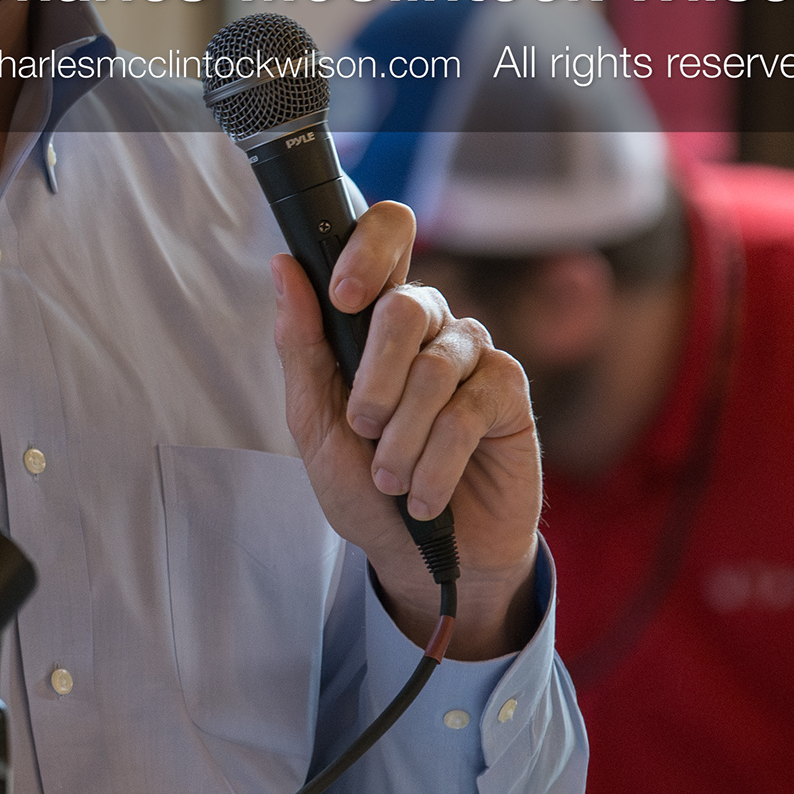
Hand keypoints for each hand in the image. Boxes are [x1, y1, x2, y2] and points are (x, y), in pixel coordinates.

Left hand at [270, 201, 541, 658]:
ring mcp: (473, 354)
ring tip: (390, 478)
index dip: (368, 250)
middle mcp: (430, 324)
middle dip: (374, 379)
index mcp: (377, 317)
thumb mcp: (314, 424)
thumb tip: (284, 265)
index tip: (342, 298)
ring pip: (435, 366)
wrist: (421, 558)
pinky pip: (469, 409)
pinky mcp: (508, 393)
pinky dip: (436, 461)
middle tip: (363, 428)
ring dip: (402, 437)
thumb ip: (302, 346)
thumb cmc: (365, 486)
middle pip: (406, 304)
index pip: (387, 235)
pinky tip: (424, 495)